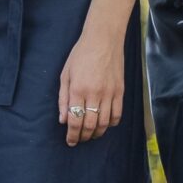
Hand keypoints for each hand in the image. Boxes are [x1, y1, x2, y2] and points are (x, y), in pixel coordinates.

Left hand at [55, 28, 125, 147]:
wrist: (103, 41)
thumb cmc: (80, 56)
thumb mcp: (65, 75)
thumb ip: (63, 99)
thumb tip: (62, 120)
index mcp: (78, 90)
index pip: (75, 120)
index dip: (72, 135)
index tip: (70, 141)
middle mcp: (94, 94)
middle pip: (90, 125)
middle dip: (83, 136)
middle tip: (79, 140)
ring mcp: (110, 93)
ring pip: (105, 122)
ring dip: (97, 133)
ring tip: (90, 135)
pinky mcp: (120, 91)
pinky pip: (118, 114)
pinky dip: (112, 124)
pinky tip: (105, 125)